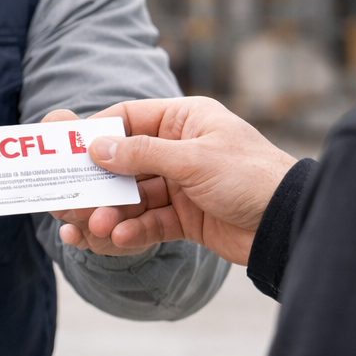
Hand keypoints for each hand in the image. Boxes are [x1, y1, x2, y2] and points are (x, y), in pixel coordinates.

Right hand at [46, 98, 295, 265]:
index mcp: (185, 120)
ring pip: (134, 196)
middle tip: (69, 198)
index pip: (129, 118)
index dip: (97, 133)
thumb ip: (143, 154)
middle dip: (98, 182)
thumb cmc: (251, 176)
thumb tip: (97, 147)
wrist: (288, 222)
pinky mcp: (187, 217)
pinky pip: (150, 221)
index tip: (67, 151)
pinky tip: (119, 237)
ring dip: (112, 211)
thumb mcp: (195, 160)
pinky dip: (134, 230)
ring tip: (95, 224)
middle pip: (125, 162)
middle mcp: (180, 149)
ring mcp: (182, 184)